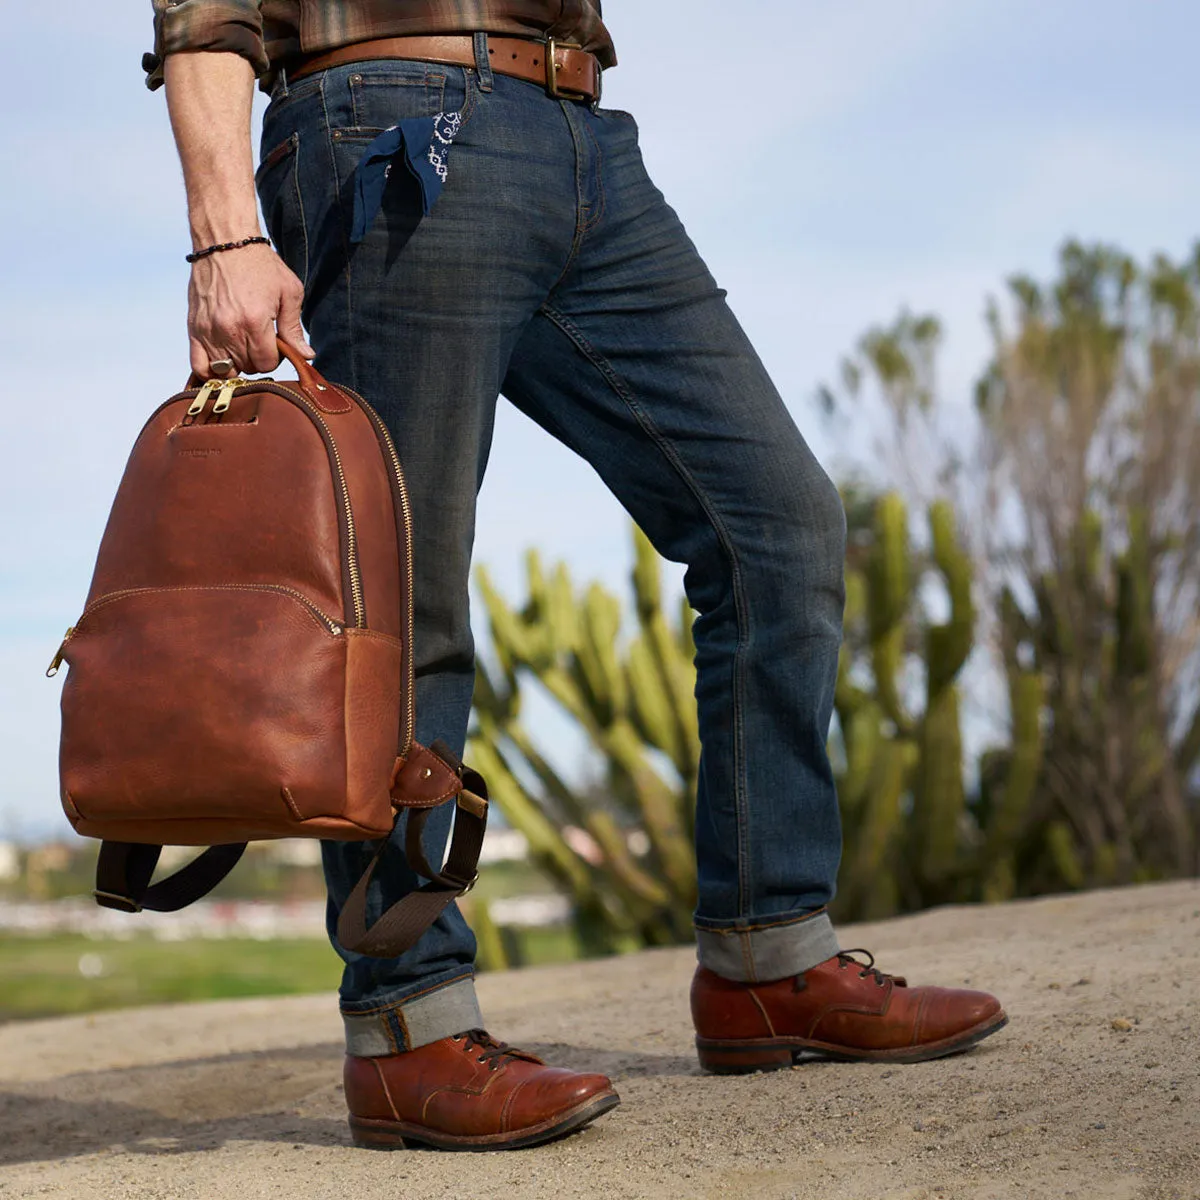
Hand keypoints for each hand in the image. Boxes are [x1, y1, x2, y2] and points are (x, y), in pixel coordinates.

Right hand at [187, 241, 315, 377]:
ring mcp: (208, 330)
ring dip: (238, 364)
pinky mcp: (194, 328)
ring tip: (243, 346)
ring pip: (226, 370)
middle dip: (258, 359)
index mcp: (255, 322)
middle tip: (261, 341)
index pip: (267, 363)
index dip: (276, 358)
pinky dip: (211, 370)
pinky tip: (223, 361)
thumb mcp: (289, 292)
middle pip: (248, 368)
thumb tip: (307, 357)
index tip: (276, 343)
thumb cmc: (260, 264)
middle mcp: (229, 329)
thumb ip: (295, 328)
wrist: (225, 241)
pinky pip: (198, 365)